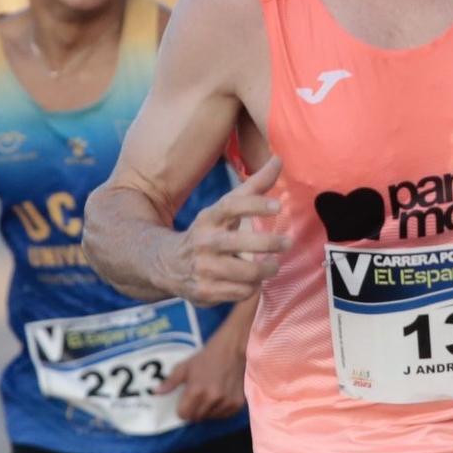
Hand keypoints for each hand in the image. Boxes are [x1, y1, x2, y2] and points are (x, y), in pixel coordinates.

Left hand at [155, 335, 245, 422]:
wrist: (232, 349)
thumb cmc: (206, 357)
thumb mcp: (185, 367)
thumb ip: (170, 382)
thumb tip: (155, 392)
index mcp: (196, 390)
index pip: (183, 414)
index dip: (182, 409)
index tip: (184, 402)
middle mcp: (212, 398)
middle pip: (196, 417)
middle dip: (193, 410)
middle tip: (197, 398)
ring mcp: (226, 401)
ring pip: (210, 417)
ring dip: (207, 411)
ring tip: (209, 395)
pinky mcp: (237, 403)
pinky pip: (224, 415)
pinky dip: (220, 410)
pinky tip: (220, 397)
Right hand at [160, 156, 290, 305]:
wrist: (165, 264)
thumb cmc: (207, 231)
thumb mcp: (223, 208)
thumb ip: (253, 186)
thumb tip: (278, 160)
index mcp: (209, 217)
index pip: (231, 206)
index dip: (255, 204)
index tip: (278, 207)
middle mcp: (204, 242)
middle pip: (242, 243)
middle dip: (270, 243)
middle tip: (286, 242)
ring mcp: (204, 268)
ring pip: (247, 273)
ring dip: (266, 269)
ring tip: (272, 265)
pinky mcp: (205, 292)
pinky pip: (241, 292)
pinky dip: (252, 287)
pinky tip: (251, 281)